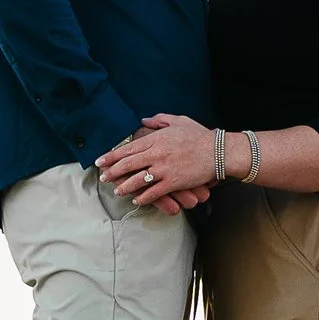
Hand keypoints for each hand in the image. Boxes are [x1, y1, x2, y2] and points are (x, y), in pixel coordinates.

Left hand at [98, 112, 217, 203]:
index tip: (101, 161)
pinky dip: (143, 197)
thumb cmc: (199, 136)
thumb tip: (143, 121)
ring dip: (125, 186)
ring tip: (116, 190)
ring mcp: (164, 169)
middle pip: (128, 164)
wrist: (217, 151)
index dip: (112, 156)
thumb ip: (159, 119)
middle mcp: (157, 153)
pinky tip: (136, 200)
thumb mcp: (178, 121)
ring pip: (137, 179)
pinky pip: (153, 192)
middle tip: (102, 177)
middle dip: (112, 172)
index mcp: (156, 138)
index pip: (128, 148)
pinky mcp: (173, 182)